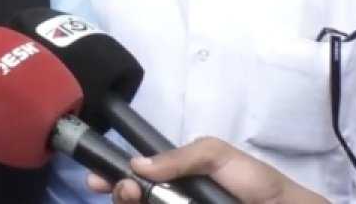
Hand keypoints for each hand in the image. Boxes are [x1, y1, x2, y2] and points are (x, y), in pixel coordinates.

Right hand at [86, 137, 328, 203]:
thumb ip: (184, 156)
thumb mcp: (222, 158)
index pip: (136, 179)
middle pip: (132, 200)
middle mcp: (173, 202)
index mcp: (178, 183)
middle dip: (120, 195)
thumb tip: (138, 165)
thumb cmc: (260, 187)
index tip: (95, 180)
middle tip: (125, 193)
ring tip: (137, 200)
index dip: (113, 177)